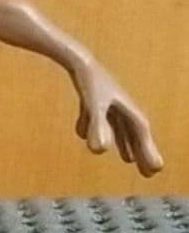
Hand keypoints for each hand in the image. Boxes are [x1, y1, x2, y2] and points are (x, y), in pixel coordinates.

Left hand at [71, 60, 162, 176]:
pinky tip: (82, 133)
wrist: (77, 58)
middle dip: (141, 153)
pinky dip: (92, 126)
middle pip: (134, 134)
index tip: (155, 169)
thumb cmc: (89, 81)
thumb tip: (99, 150)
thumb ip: (97, 127)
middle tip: (149, 173)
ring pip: (119, 127)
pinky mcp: (93, 97)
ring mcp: (108, 102)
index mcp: (127, 109)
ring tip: (127, 159)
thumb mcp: (93, 106)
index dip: (148, 152)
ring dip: (124, 143)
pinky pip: (97, 116)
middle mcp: (122, 106)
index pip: (141, 134)